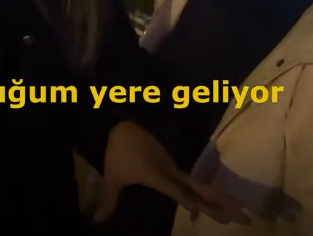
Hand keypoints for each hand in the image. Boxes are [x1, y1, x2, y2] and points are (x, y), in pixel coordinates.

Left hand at [95, 121, 250, 225]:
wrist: (121, 121)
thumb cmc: (118, 151)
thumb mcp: (112, 176)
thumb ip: (109, 199)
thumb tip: (98, 222)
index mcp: (159, 175)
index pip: (184, 193)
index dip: (201, 204)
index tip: (221, 214)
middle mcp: (171, 170)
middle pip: (201, 188)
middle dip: (222, 203)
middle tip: (244, 217)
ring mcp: (173, 164)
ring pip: (200, 183)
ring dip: (218, 197)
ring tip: (238, 211)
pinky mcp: (170, 161)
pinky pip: (191, 180)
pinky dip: (205, 192)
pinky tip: (207, 207)